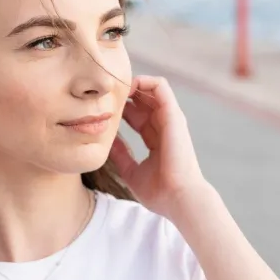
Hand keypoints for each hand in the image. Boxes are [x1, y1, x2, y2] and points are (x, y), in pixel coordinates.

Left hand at [109, 76, 207, 219]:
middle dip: (124, 94)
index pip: (137, 116)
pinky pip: (160, 86)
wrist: (178, 198)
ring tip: (113, 88)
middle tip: (104, 96)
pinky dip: (143, 81)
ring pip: (151, 89)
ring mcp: (170, 119)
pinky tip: (125, 88)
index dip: (120, 109)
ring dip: (132, 83)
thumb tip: (108, 141)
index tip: (102, 111)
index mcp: (156, 140)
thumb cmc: (159, 192)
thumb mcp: (131, 171)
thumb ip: (121, 155)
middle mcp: (164, 126)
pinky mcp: (173, 114)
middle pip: (143, 100)